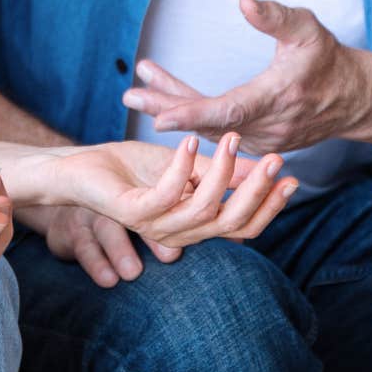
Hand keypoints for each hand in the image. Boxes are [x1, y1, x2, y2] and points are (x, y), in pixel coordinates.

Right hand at [17, 204, 184, 288]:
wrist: (58, 201)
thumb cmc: (107, 209)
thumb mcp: (133, 208)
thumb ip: (172, 224)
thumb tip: (217, 242)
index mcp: (138, 201)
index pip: (161, 207)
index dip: (179, 221)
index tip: (196, 240)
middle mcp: (117, 208)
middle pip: (137, 220)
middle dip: (155, 240)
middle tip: (172, 256)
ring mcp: (92, 218)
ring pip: (107, 230)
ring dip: (121, 252)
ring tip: (132, 273)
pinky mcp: (70, 232)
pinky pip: (83, 247)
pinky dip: (96, 264)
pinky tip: (108, 280)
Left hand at [35, 133, 299, 249]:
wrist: (81, 169)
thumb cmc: (130, 168)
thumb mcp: (184, 165)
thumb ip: (219, 171)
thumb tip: (262, 168)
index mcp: (194, 224)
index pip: (243, 226)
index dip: (269, 205)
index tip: (291, 177)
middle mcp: (179, 232)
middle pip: (232, 222)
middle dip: (257, 190)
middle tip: (275, 158)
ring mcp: (155, 226)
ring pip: (205, 210)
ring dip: (223, 172)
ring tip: (232, 138)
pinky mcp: (133, 212)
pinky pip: (168, 195)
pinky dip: (183, 167)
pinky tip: (193, 141)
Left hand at [122, 0, 371, 156]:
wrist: (353, 98)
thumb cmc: (326, 58)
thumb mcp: (306, 28)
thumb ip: (275, 16)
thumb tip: (244, 1)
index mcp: (276, 99)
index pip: (227, 111)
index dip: (191, 114)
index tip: (158, 115)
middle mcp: (267, 128)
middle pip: (208, 122)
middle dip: (167, 107)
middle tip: (130, 94)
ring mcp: (261, 141)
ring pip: (209, 128)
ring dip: (174, 108)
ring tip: (139, 89)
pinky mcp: (256, 143)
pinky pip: (217, 131)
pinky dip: (192, 115)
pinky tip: (168, 98)